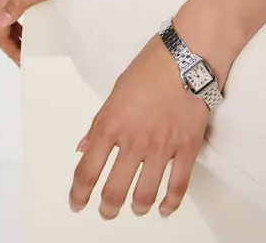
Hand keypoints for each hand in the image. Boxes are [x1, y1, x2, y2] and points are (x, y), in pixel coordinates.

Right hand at [0, 0, 50, 65]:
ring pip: (0, 20)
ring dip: (11, 36)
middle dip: (10, 45)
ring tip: (25, 50)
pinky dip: (13, 25)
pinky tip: (23, 34)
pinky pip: (5, 11)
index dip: (10, 49)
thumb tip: (1, 22)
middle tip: (24, 60)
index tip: (22, 61)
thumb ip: (20, 3)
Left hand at [69, 30, 212, 220]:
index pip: (87, 170)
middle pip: (114, 192)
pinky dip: (170, 203)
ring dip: (137, 208)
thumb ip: (99, 123)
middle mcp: (133, 140)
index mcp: (111, 123)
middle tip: (107, 212)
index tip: (77, 203)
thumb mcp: (116, 91)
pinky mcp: (187, 147)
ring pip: (144, 195)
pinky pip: (177, 186)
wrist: (188, 53)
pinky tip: (164, 208)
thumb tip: (84, 148)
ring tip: (136, 208)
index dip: (79, 194)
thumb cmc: (151, 65)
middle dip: (107, 209)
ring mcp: (161, 146)